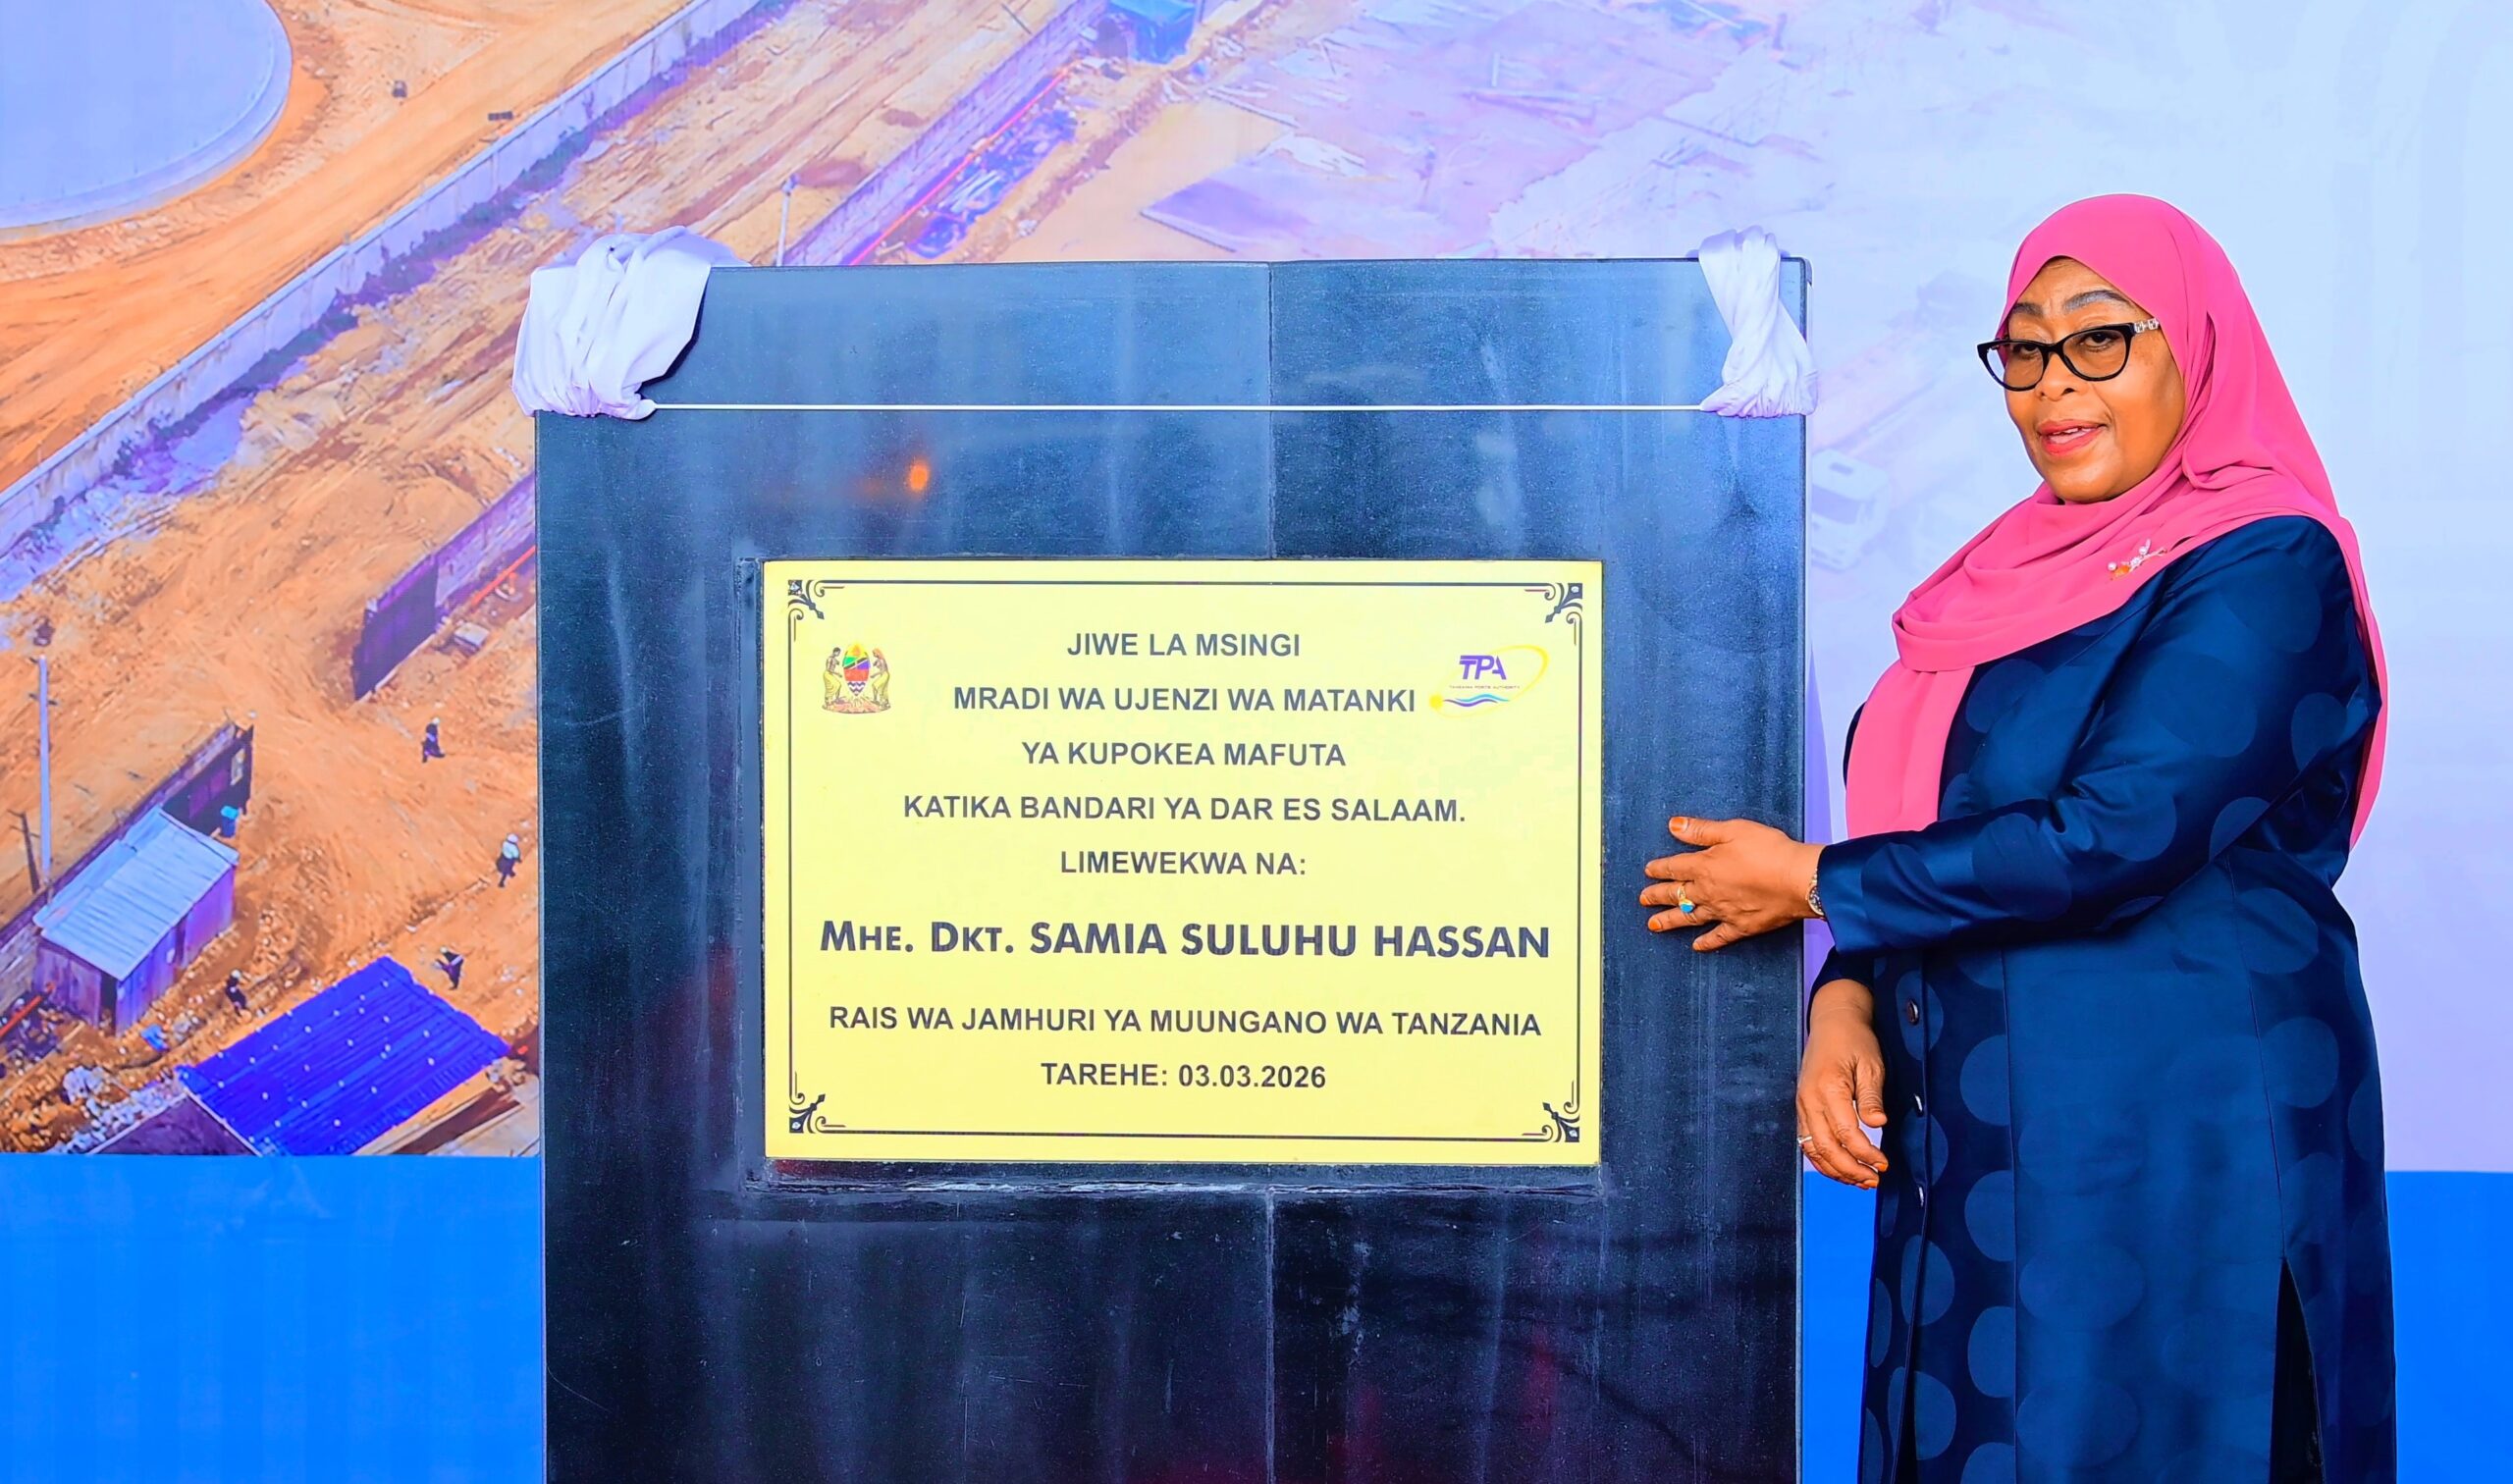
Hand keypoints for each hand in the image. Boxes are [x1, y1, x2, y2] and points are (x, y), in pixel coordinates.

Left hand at [1639, 815, 1823, 950]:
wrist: (1799, 880)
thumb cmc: (1769, 851)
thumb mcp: (1733, 830)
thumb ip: (1701, 830)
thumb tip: (1674, 826)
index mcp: (1704, 866)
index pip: (1674, 867)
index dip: (1659, 869)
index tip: (1648, 871)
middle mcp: (1708, 892)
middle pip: (1676, 894)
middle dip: (1657, 896)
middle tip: (1643, 899)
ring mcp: (1723, 912)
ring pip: (1690, 917)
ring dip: (1670, 921)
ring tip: (1654, 925)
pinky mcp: (1741, 927)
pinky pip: (1718, 937)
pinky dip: (1706, 942)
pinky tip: (1697, 946)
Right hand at [1799, 980, 1888, 1188]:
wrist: (1833, 1021)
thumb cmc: (1854, 1040)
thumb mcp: (1871, 1064)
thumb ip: (1871, 1096)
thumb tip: (1878, 1124)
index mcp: (1828, 1087)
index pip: (1846, 1132)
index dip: (1865, 1153)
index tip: (1884, 1164)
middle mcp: (1809, 1099)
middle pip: (1826, 1147)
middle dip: (1850, 1169)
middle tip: (1874, 1180)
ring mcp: (1802, 1105)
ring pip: (1813, 1149)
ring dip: (1835, 1170)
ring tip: (1860, 1181)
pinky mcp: (1802, 1108)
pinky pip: (1807, 1141)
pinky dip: (1822, 1160)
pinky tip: (1840, 1169)